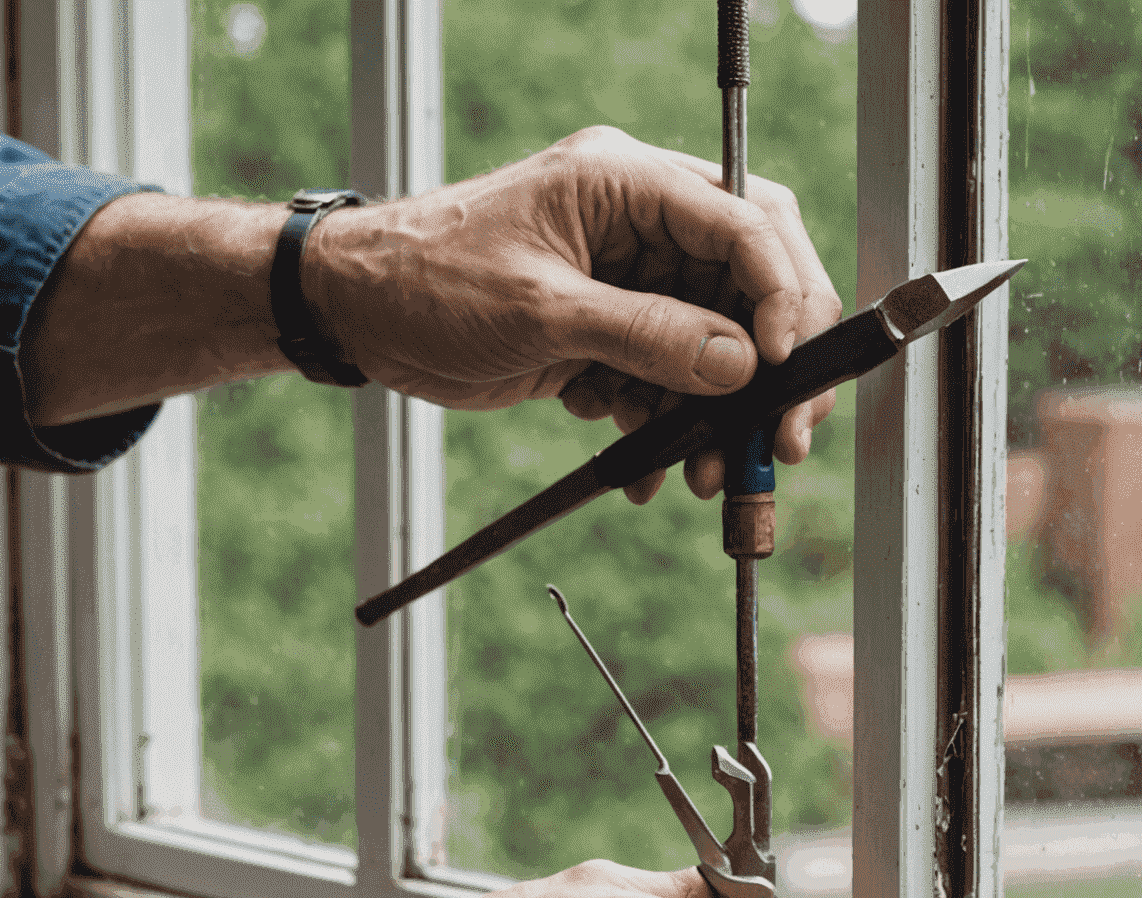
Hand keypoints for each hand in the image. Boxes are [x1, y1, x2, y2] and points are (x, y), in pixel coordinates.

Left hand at [308, 126, 843, 503]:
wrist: (360, 314)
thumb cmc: (428, 279)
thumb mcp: (541, 311)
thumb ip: (645, 335)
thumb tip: (736, 363)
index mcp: (626, 183)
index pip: (746, 221)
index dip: (779, 294)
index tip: (782, 363)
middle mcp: (637, 226)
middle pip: (744, 286)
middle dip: (765, 364)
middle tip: (779, 432)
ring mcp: (622, 283)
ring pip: (705, 347)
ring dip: (711, 414)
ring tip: (702, 471)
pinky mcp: (600, 335)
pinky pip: (657, 381)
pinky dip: (659, 427)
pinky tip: (647, 471)